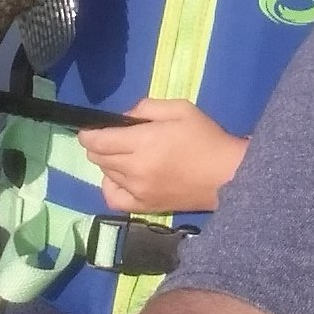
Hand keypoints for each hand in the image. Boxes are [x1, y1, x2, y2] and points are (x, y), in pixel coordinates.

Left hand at [78, 99, 247, 213]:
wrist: (227, 176)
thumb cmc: (206, 138)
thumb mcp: (181, 109)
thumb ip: (148, 107)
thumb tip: (125, 117)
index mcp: (144, 142)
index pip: (100, 140)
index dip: (88, 134)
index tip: (87, 130)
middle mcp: (135, 168)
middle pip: (99, 158)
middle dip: (97, 146)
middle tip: (109, 139)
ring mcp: (138, 190)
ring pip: (106, 175)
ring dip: (107, 163)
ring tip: (121, 155)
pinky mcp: (145, 206)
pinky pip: (114, 199)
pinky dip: (110, 187)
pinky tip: (119, 179)